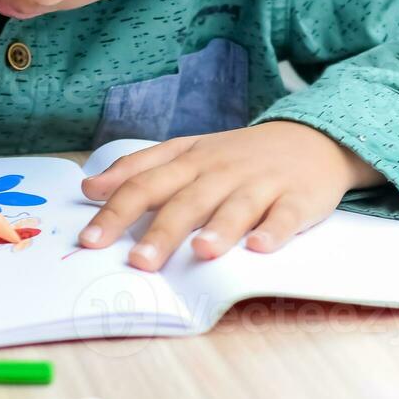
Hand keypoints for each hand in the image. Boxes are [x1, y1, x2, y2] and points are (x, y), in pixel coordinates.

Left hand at [78, 121, 386, 270]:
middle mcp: (219, 171)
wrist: (308, 137)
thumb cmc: (234, 155)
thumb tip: (89, 188)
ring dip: (219, 229)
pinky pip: (285, 216)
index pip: (143, 185)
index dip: (115, 212)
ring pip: (236, 207)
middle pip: (185, 201)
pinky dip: (274, 231)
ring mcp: (260, 184)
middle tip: (138, 262)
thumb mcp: (182, 153)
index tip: (90, 240)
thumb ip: (136, 169)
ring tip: (200, 252)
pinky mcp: (298, 198)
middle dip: (161, 232)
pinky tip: (260, 248)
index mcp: (187, 162)